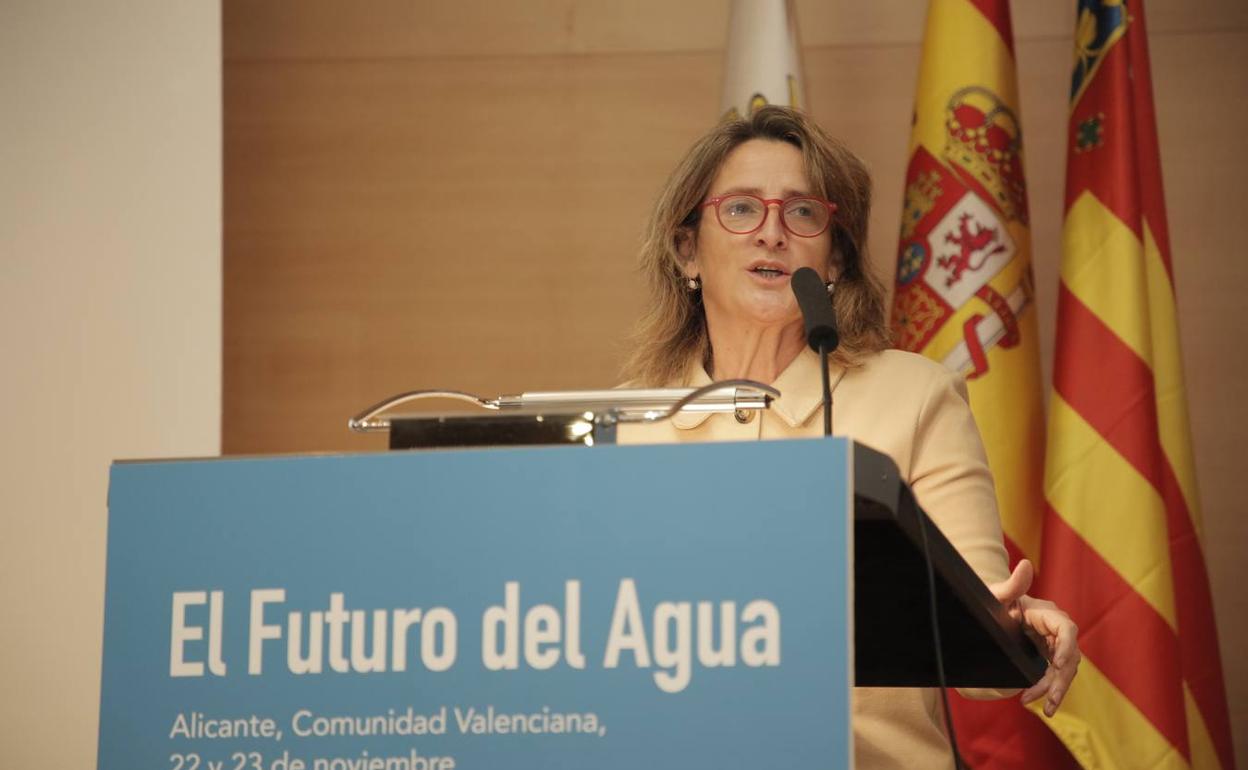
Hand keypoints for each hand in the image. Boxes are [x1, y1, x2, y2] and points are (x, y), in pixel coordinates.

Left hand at [987, 559, 1080, 716]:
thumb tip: (1026, 565)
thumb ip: (1012, 584)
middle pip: (1069, 656)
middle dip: (1061, 680)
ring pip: (1065, 670)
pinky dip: (1048, 689)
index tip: (1058, 663)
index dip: (1065, 647)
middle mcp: (1055, 629)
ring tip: (1046, 710)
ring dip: (1056, 690)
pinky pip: (1055, 675)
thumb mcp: (997, 593)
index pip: (1066, 630)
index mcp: (1046, 613)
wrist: (989, 611)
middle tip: (1048, 701)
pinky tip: (1038, 703)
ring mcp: (1054, 643)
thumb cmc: (993, 599)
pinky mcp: (1049, 655)